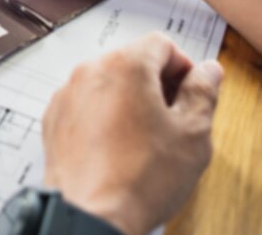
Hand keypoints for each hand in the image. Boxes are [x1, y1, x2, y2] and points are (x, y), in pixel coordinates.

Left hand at [43, 33, 222, 234]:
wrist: (91, 217)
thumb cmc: (141, 179)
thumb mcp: (193, 134)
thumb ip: (203, 93)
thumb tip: (208, 72)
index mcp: (125, 65)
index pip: (162, 44)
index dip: (184, 67)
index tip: (192, 93)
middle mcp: (89, 72)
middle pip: (132, 61)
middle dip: (157, 84)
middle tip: (174, 119)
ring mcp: (67, 96)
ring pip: (107, 84)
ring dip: (130, 101)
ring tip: (146, 140)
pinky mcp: (54, 121)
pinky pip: (86, 106)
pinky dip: (103, 118)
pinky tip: (118, 149)